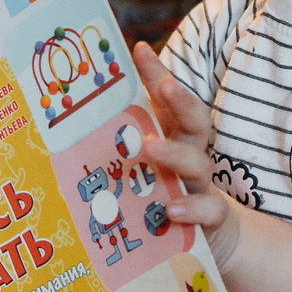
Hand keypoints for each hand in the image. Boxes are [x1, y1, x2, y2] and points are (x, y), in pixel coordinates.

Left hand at [133, 43, 242, 264]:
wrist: (212, 242)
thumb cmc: (169, 198)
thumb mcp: (145, 171)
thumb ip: (122, 146)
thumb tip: (78, 123)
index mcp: (174, 139)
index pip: (167, 100)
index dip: (156, 73)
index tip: (139, 49)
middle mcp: (190, 157)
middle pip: (195, 120)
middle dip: (182, 99)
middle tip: (166, 84)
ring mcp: (202, 186)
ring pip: (198, 163)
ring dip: (175, 153)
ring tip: (150, 147)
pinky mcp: (211, 219)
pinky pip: (208, 211)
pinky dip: (191, 208)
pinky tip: (169, 209)